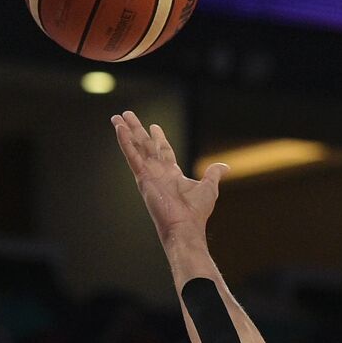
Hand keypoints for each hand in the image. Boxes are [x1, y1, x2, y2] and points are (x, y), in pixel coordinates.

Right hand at [111, 110, 228, 243]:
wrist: (185, 227)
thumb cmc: (197, 212)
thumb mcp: (209, 187)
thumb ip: (213, 174)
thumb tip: (225, 167)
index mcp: (172, 174)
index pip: (163, 151)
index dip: (159, 138)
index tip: (154, 126)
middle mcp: (158, 172)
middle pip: (146, 145)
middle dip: (137, 130)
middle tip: (128, 115)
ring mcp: (148, 174)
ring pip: (135, 147)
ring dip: (126, 132)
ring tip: (116, 118)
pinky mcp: (142, 178)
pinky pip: (132, 156)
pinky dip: (125, 142)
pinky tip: (119, 129)